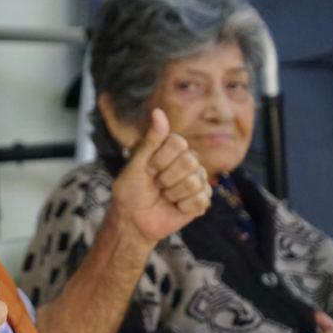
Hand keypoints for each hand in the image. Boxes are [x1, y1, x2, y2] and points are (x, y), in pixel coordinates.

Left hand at [109, 109, 211, 244]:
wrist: (133, 220)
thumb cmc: (130, 191)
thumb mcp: (136, 164)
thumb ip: (150, 140)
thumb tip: (158, 111)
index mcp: (171, 149)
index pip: (178, 143)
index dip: (160, 159)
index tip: (147, 170)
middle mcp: (187, 161)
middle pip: (190, 161)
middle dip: (167, 178)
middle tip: (156, 185)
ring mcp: (197, 180)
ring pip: (195, 182)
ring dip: (173, 194)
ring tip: (164, 196)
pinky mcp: (201, 200)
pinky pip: (201, 199)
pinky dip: (183, 207)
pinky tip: (174, 207)